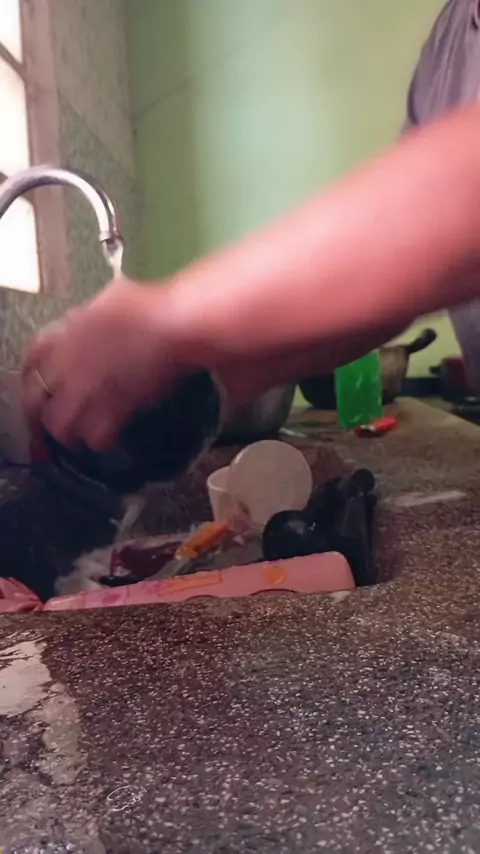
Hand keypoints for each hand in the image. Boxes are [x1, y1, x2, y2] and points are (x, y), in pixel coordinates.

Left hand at [22, 277, 185, 450]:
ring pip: (61, 425)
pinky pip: (96, 436)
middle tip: (56, 419)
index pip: (32, 361)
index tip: (40, 384)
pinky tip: (109, 437)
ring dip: (69, 432)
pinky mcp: (114, 409)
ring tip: (81, 434)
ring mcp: (89, 390)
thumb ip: (89, 315)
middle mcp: (69, 366)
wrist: (174, 325)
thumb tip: (83, 320)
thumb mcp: (109, 300)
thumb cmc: (149, 305)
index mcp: (66, 336)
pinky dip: (101, 440)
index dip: (32, 376)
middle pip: (37, 400)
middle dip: (44, 412)